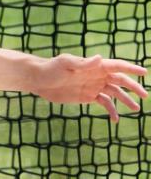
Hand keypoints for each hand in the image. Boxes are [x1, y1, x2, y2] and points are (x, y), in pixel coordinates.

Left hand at [32, 54, 146, 121]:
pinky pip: (104, 103)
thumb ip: (83, 63)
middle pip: (120, 80)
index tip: (145, 72)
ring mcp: (93, 86)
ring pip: (115, 93)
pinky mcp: (87, 96)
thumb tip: (100, 58)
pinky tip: (115, 120)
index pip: (117, 66)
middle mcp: (97, 75)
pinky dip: (111, 110)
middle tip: (145, 96)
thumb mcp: (65, 64)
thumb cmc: (50, 68)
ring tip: (136, 109)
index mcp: (94, 66)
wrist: (38, 80)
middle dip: (133, 87)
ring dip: (126, 100)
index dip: (131, 69)